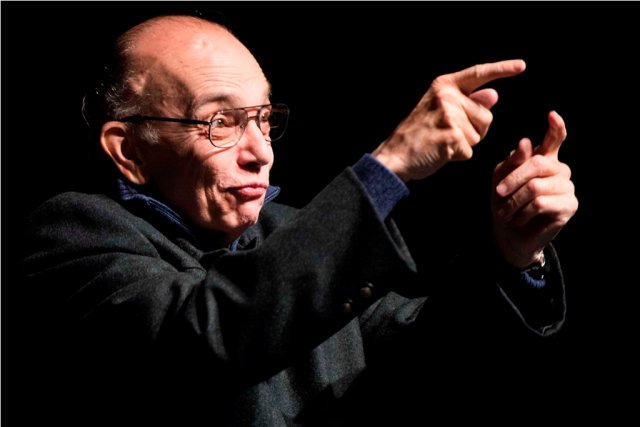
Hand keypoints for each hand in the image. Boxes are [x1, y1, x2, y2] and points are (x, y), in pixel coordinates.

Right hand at [373, 59, 525, 181]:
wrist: (395, 155)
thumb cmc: (418, 134)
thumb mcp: (439, 110)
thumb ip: (467, 102)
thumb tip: (494, 95)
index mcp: (444, 85)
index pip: (479, 74)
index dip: (502, 69)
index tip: (522, 66)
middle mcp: (447, 97)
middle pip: (486, 116)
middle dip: (474, 130)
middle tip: (446, 134)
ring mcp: (449, 116)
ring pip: (479, 135)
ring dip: (466, 144)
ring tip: (442, 142)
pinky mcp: (452, 137)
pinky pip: (470, 150)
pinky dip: (458, 156)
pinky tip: (440, 153)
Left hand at [492, 111, 578, 267]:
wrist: (508, 234)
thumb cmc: (505, 203)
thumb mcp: (500, 178)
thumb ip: (512, 161)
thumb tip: (527, 143)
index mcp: (544, 159)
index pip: (555, 138)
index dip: (556, 127)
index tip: (551, 114)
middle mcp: (559, 169)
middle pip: (538, 163)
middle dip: (513, 179)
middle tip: (498, 193)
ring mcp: (567, 187)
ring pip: (536, 186)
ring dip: (515, 200)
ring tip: (507, 211)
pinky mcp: (569, 205)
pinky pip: (540, 203)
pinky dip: (523, 212)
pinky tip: (520, 218)